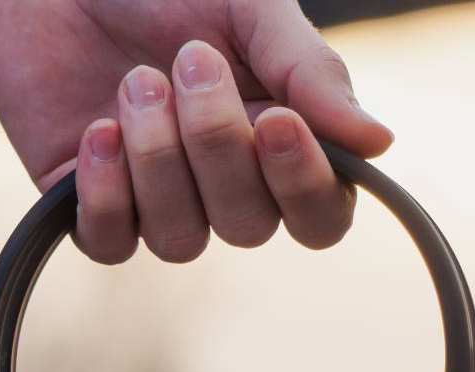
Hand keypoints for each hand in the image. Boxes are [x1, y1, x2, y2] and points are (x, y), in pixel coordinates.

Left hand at [0, 0, 393, 263]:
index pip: (319, 217)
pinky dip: (106, 193)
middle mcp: (225, 192)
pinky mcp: (95, 210)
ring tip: (136, 83)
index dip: (304, 186)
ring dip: (158, 160)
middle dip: (217, 147)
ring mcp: (160, 207)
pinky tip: (97, 130)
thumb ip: (310, 73)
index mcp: (278, 150)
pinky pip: (110, 244)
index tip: (277, 120)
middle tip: (189, 61)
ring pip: (180, 242)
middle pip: (248, 228)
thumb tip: (379, 142)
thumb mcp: (251, 9)